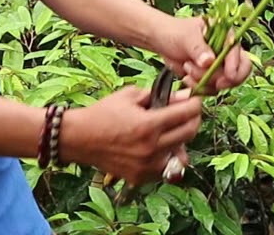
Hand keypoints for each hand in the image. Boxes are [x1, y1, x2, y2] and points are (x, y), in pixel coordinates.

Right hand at [61, 87, 201, 185]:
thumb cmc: (104, 113)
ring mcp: (147, 166)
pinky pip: (165, 167)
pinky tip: (159, 144)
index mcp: (148, 125)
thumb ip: (162, 96)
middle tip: (188, 112)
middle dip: (193, 119)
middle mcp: (151, 148)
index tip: (195, 99)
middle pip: (190, 133)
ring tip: (172, 130)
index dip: (195, 103)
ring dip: (181, 139)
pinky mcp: (141, 177)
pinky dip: (167, 156)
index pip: (187, 114)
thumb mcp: (132, 96)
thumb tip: (186, 96)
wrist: (79, 138)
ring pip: (181, 153)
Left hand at [159, 16, 251, 93]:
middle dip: (223, 79)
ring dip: (204, 81)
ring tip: (187, 68)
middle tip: (210, 80)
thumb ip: (198, 48)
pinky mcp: (209, 78)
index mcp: (226, 36)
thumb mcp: (186, 37)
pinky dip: (199, 88)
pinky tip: (187, 78)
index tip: (227, 77)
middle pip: (239, 73)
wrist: (161, 41)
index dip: (235, 67)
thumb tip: (210, 61)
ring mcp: (218, 66)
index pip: (239, 54)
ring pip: (223, 83)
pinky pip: (211, 90)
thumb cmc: (174, 32)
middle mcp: (226, 52)